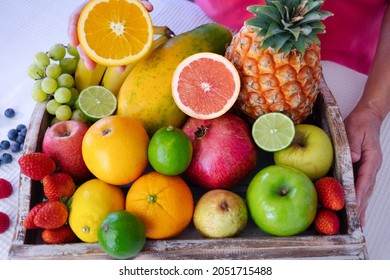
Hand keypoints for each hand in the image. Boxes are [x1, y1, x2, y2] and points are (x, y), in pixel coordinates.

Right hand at [67, 0, 153, 70]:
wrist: (129, 4)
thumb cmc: (125, 0)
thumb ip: (138, 1)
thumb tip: (149, 7)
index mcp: (94, 7)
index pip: (77, 17)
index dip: (73, 30)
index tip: (74, 43)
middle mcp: (95, 20)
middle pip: (84, 38)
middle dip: (86, 54)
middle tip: (90, 66)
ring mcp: (101, 32)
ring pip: (95, 48)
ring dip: (100, 61)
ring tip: (105, 70)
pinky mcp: (110, 40)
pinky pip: (108, 51)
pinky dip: (115, 59)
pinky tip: (121, 67)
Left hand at [344, 106, 382, 226]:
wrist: (368, 117)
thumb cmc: (361, 123)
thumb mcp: (356, 130)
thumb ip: (355, 145)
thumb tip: (354, 158)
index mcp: (371, 159)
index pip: (364, 179)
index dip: (359, 193)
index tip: (354, 205)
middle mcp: (372, 167)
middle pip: (367, 190)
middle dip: (362, 207)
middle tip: (358, 223)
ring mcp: (369, 169)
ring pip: (366, 191)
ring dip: (363, 206)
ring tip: (359, 222)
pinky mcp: (364, 169)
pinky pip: (362, 186)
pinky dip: (360, 198)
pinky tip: (357, 207)